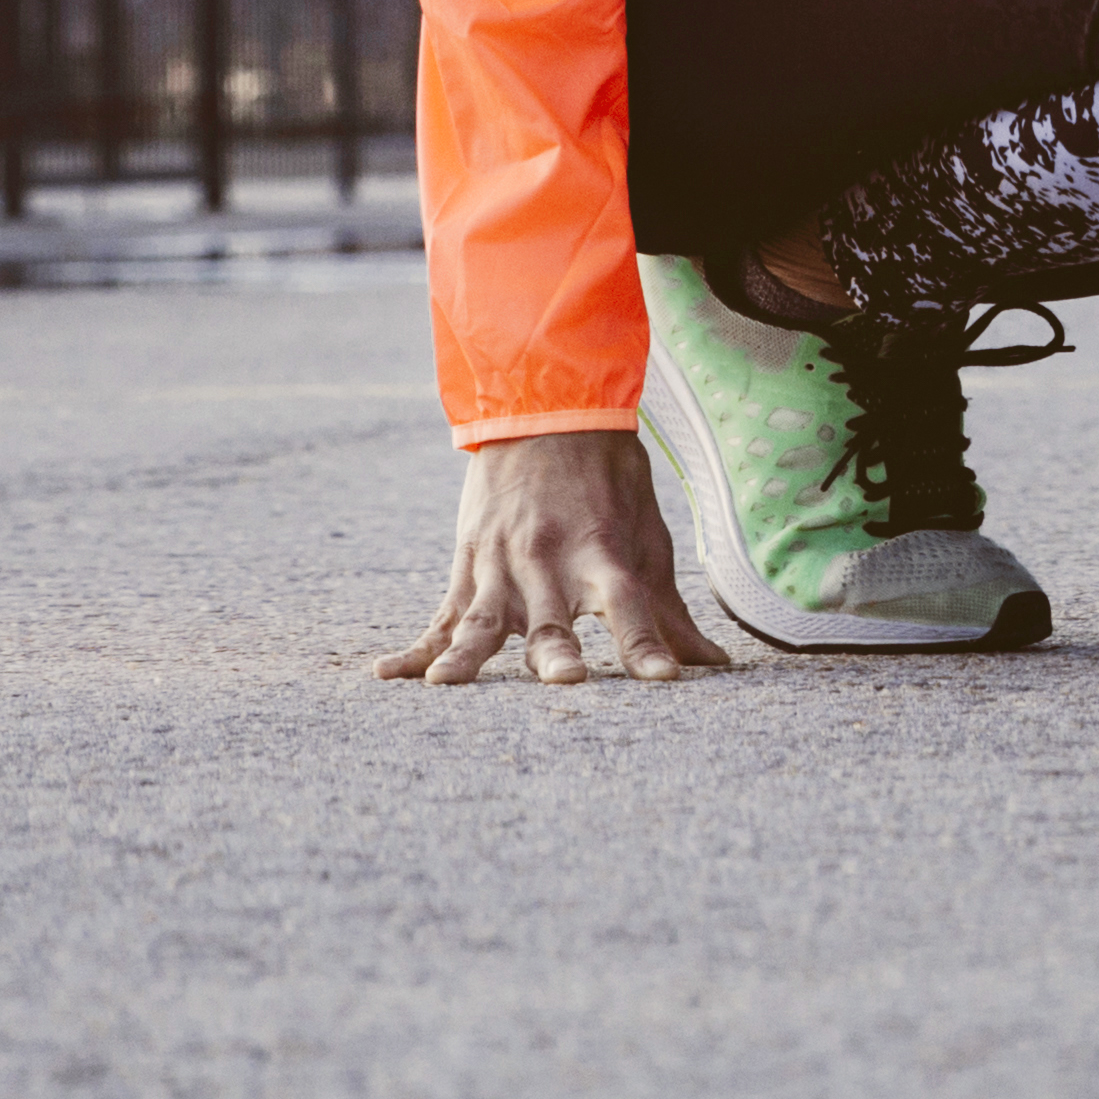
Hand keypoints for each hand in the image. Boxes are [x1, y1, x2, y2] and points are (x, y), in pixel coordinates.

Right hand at [375, 429, 726, 684]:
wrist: (547, 415)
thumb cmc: (609, 485)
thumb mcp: (646, 536)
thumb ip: (669, 609)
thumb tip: (712, 664)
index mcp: (603, 552)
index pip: (631, 605)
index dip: (646, 643)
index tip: (666, 679)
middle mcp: (550, 561)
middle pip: (551, 617)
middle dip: (555, 652)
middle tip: (563, 682)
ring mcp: (502, 566)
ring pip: (483, 620)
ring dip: (469, 654)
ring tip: (446, 683)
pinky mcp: (468, 567)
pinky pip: (440, 616)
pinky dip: (414, 648)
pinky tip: (386, 673)